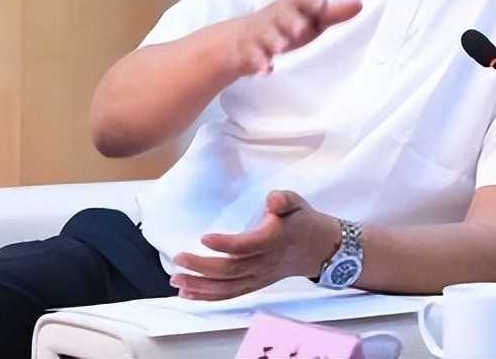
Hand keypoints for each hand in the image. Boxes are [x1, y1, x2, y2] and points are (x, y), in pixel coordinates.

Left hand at [169, 190, 339, 300]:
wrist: (318, 249)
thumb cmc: (302, 223)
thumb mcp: (297, 203)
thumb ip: (284, 199)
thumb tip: (273, 200)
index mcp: (274, 240)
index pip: (247, 246)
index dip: (226, 244)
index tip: (204, 237)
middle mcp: (264, 263)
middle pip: (231, 270)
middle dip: (202, 267)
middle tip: (179, 258)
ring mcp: (258, 277)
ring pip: (227, 287)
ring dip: (200, 286)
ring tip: (177, 280)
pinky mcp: (254, 284)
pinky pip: (230, 294)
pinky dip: (208, 296)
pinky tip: (188, 293)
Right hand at [231, 0, 360, 76]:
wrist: (240, 40)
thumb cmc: (284, 27)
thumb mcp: (308, 19)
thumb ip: (332, 14)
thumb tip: (360, 4)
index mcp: (292, 7)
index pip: (301, 0)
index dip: (311, 2)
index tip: (322, 5)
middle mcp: (275, 18)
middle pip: (283, 18)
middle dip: (292, 23)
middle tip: (301, 31)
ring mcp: (259, 35)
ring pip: (266, 36)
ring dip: (274, 41)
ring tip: (280, 48)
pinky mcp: (247, 53)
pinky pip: (251, 57)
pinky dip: (258, 63)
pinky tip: (266, 69)